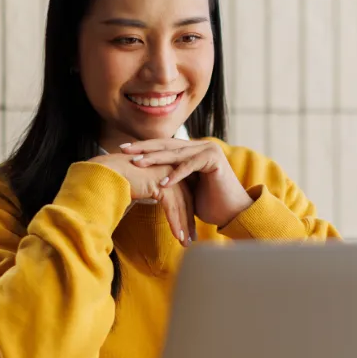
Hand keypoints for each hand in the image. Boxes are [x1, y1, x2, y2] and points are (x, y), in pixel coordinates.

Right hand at [91, 153, 194, 245]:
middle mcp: (171, 169)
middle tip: (192, 237)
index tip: (189, 226)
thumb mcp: (141, 185)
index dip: (186, 211)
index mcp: (168, 167)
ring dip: (184, 225)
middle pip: (185, 198)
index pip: (183, 191)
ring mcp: (167, 176)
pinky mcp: (161, 184)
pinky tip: (178, 237)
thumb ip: (151, 191)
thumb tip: (153, 203)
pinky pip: (172, 207)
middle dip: (189, 220)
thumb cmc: (116, 179)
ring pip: (181, 204)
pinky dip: (176, 223)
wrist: (105, 173)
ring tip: (186, 242)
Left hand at [120, 140, 252, 227]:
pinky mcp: (214, 159)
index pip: (164, 146)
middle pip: (167, 145)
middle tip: (124, 150)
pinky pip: (191, 166)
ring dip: (155, 159)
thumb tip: (146, 178)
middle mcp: (200, 146)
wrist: (233, 212)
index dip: (144, 148)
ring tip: (137, 163)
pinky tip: (162, 182)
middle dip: (144, 148)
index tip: (124, 151)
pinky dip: (176, 174)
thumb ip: (171, 177)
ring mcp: (208, 150)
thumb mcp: (184, 188)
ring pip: (176, 153)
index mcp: (192, 150)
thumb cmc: (209, 204)